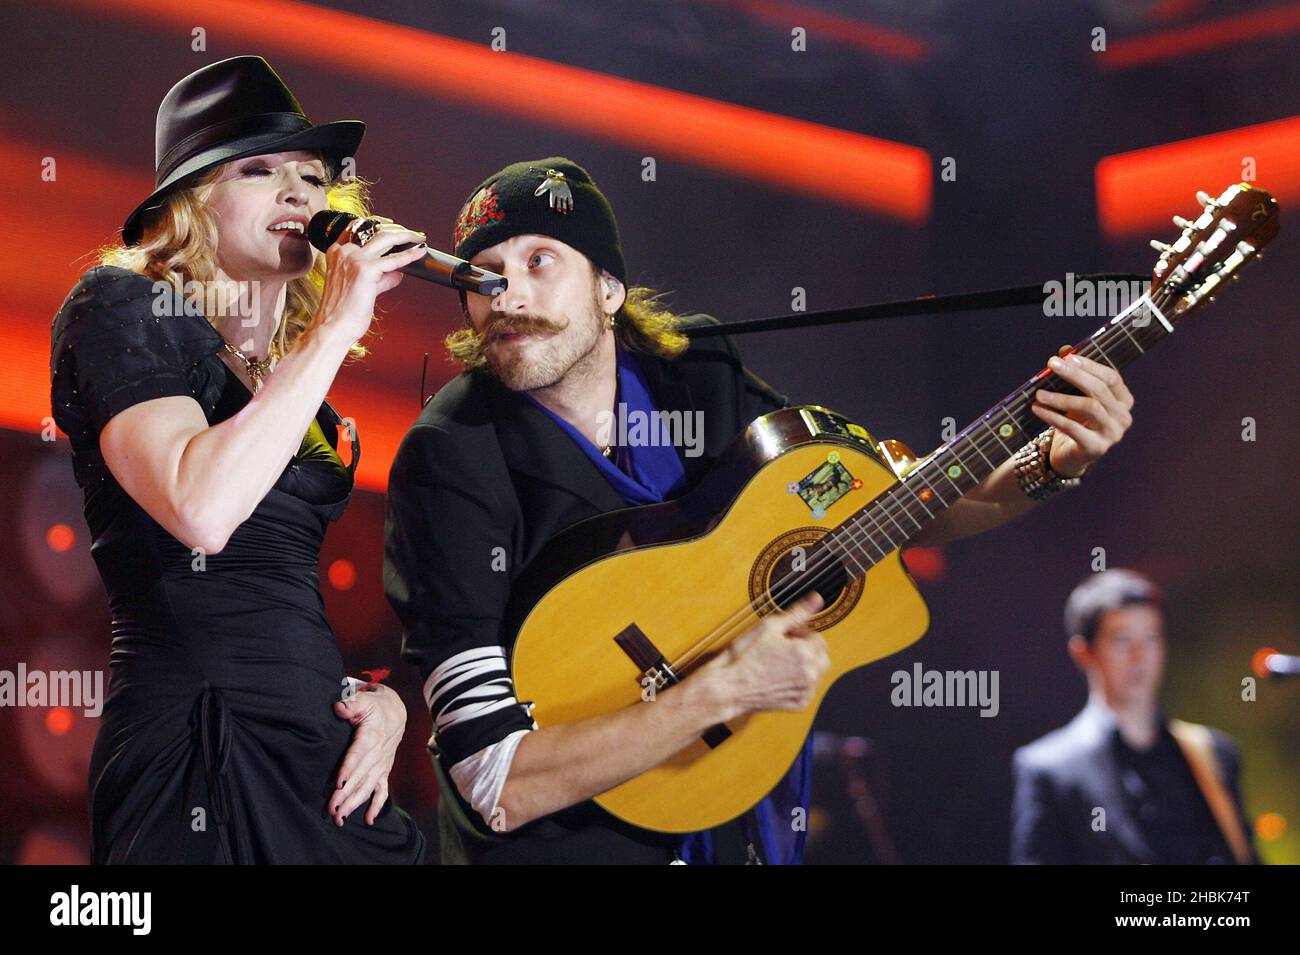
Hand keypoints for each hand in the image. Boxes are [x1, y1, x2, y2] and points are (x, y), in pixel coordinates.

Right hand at [315, 218, 428, 344]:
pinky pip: (395, 259)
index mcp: (337, 252)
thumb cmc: (343, 312)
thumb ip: (380, 278)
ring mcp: (355, 259)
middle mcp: (345, 251)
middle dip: (397, 230)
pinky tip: (420, 252)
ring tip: (419, 238)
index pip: (358, 227)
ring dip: (406, 236)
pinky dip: (410, 254)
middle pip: (375, 230)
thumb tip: (397, 273)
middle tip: (412, 234)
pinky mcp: (366, 270)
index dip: (378, 224)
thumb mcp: (362, 288)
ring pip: (386, 238)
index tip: (394, 226)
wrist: (333, 327)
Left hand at [329, 683, 406, 826]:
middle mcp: (378, 754)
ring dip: (355, 803)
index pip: (359, 754)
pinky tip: (367, 820)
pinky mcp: (384, 770)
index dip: (349, 769)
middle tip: (333, 810)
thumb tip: (339, 706)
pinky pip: (382, 791)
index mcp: (372, 736)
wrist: (396, 711)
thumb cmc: (375, 705)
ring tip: (341, 818)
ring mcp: (382, 764)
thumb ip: (352, 703)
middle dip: (347, 794)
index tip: (339, 783)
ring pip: (369, 787)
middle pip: (361, 776)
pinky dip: (376, 806)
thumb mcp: (365, 699)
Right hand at [706, 592, 829, 719]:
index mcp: (805, 653)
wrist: (730, 687)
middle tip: (783, 648)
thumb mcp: (769, 627)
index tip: (784, 636)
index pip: (818, 638)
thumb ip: (797, 612)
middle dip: (807, 650)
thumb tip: (816, 599)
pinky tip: (779, 677)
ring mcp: (805, 691)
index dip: (800, 634)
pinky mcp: (799, 704)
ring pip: (816, 673)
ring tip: (780, 663)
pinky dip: (799, 682)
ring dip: (805, 666)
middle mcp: (810, 674)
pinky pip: (808, 689)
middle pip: (822, 656)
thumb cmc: (744, 657)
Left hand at [1031, 346, 1134, 477]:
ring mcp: (1112, 434)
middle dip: (1074, 375)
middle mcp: (1123, 417)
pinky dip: (1053, 416)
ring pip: (1089, 407)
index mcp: (1123, 400)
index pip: (1111, 377)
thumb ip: (1074, 373)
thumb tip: (1064, 350)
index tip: (1067, 357)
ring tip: (1039, 394)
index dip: (1089, 365)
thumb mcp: (1075, 396)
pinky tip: (1038, 409)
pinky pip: (1073, 428)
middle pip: (1099, 390)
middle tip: (1051, 366)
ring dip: (1061, 398)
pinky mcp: (1096, 448)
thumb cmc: (1076, 421)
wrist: (1070, 455)